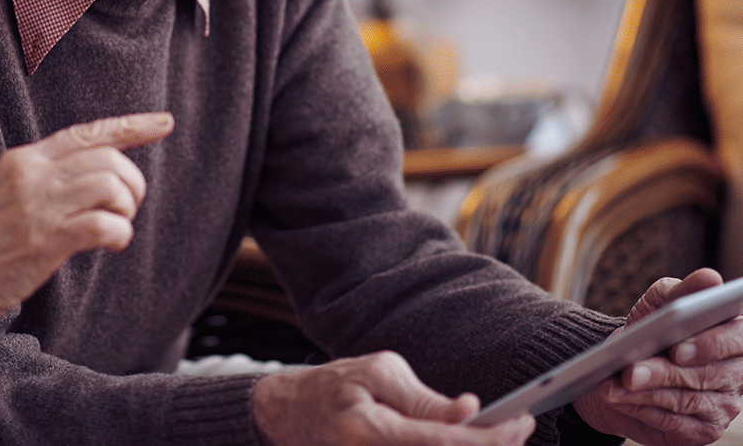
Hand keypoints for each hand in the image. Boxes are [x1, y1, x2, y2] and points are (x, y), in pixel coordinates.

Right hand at [0, 112, 171, 367]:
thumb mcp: (6, 192)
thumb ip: (44, 178)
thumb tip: (93, 176)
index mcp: (24, 159)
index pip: (87, 132)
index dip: (131, 126)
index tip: (164, 123)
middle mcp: (33, 174)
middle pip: (108, 158)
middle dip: (132, 183)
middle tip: (125, 208)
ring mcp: (40, 206)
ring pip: (112, 186)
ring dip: (126, 209)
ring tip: (115, 227)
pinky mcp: (47, 239)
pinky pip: (106, 225)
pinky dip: (119, 235)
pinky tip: (111, 245)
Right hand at [251, 353, 534, 445]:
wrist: (288, 416)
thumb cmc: (333, 387)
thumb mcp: (375, 372)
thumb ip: (422, 398)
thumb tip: (470, 410)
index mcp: (373, 433)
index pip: (447, 443)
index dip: (491, 438)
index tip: (523, 421)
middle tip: (521, 428)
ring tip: (504, 435)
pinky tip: (471, 441)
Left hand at [574, 268, 742, 444]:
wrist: (625, 362)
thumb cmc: (651, 327)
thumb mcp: (659, 303)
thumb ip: (682, 290)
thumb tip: (710, 278)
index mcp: (735, 338)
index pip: (737, 341)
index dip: (710, 345)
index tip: (679, 347)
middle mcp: (736, 375)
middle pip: (703, 376)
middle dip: (662, 373)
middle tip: (629, 370)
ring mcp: (722, 406)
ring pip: (683, 400)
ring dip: (645, 392)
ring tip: (614, 383)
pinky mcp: (700, 431)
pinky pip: (671, 423)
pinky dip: (640, 409)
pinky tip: (617, 398)